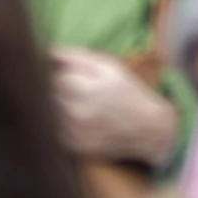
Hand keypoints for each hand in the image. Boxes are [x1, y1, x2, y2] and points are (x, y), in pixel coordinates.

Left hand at [52, 48, 180, 167]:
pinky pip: (54, 129)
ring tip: (77, 103)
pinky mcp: (74, 147)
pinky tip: (77, 118)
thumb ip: (76, 57)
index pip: (52, 77)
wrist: (149, 130)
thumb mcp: (109, 67)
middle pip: (47, 95)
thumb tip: (48, 51)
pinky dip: (60, 122)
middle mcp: (77, 114)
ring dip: (55, 106)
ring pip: (48, 112)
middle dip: (56, 89)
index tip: (71, 75)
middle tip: (74, 89)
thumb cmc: (128, 93)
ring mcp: (74, 133)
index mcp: (84, 90)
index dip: (60, 73)